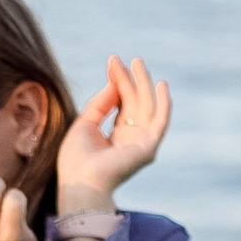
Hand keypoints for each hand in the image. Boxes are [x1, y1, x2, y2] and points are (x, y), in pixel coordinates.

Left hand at [57, 56, 171, 215]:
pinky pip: (160, 121)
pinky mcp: (148, 147)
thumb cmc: (76, 160)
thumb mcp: (85, 124)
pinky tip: (161, 85)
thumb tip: (113, 83)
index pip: (122, 104)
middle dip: (128, 79)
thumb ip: (100, 104)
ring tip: (137, 62)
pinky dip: (164, 103)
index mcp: (116, 137)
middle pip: (134, 102)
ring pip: (146, 106)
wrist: (80, 182)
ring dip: (144, 84)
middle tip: (122, 58)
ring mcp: (141, 143)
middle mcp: (131, 139)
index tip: (112, 62)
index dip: (117, 82)